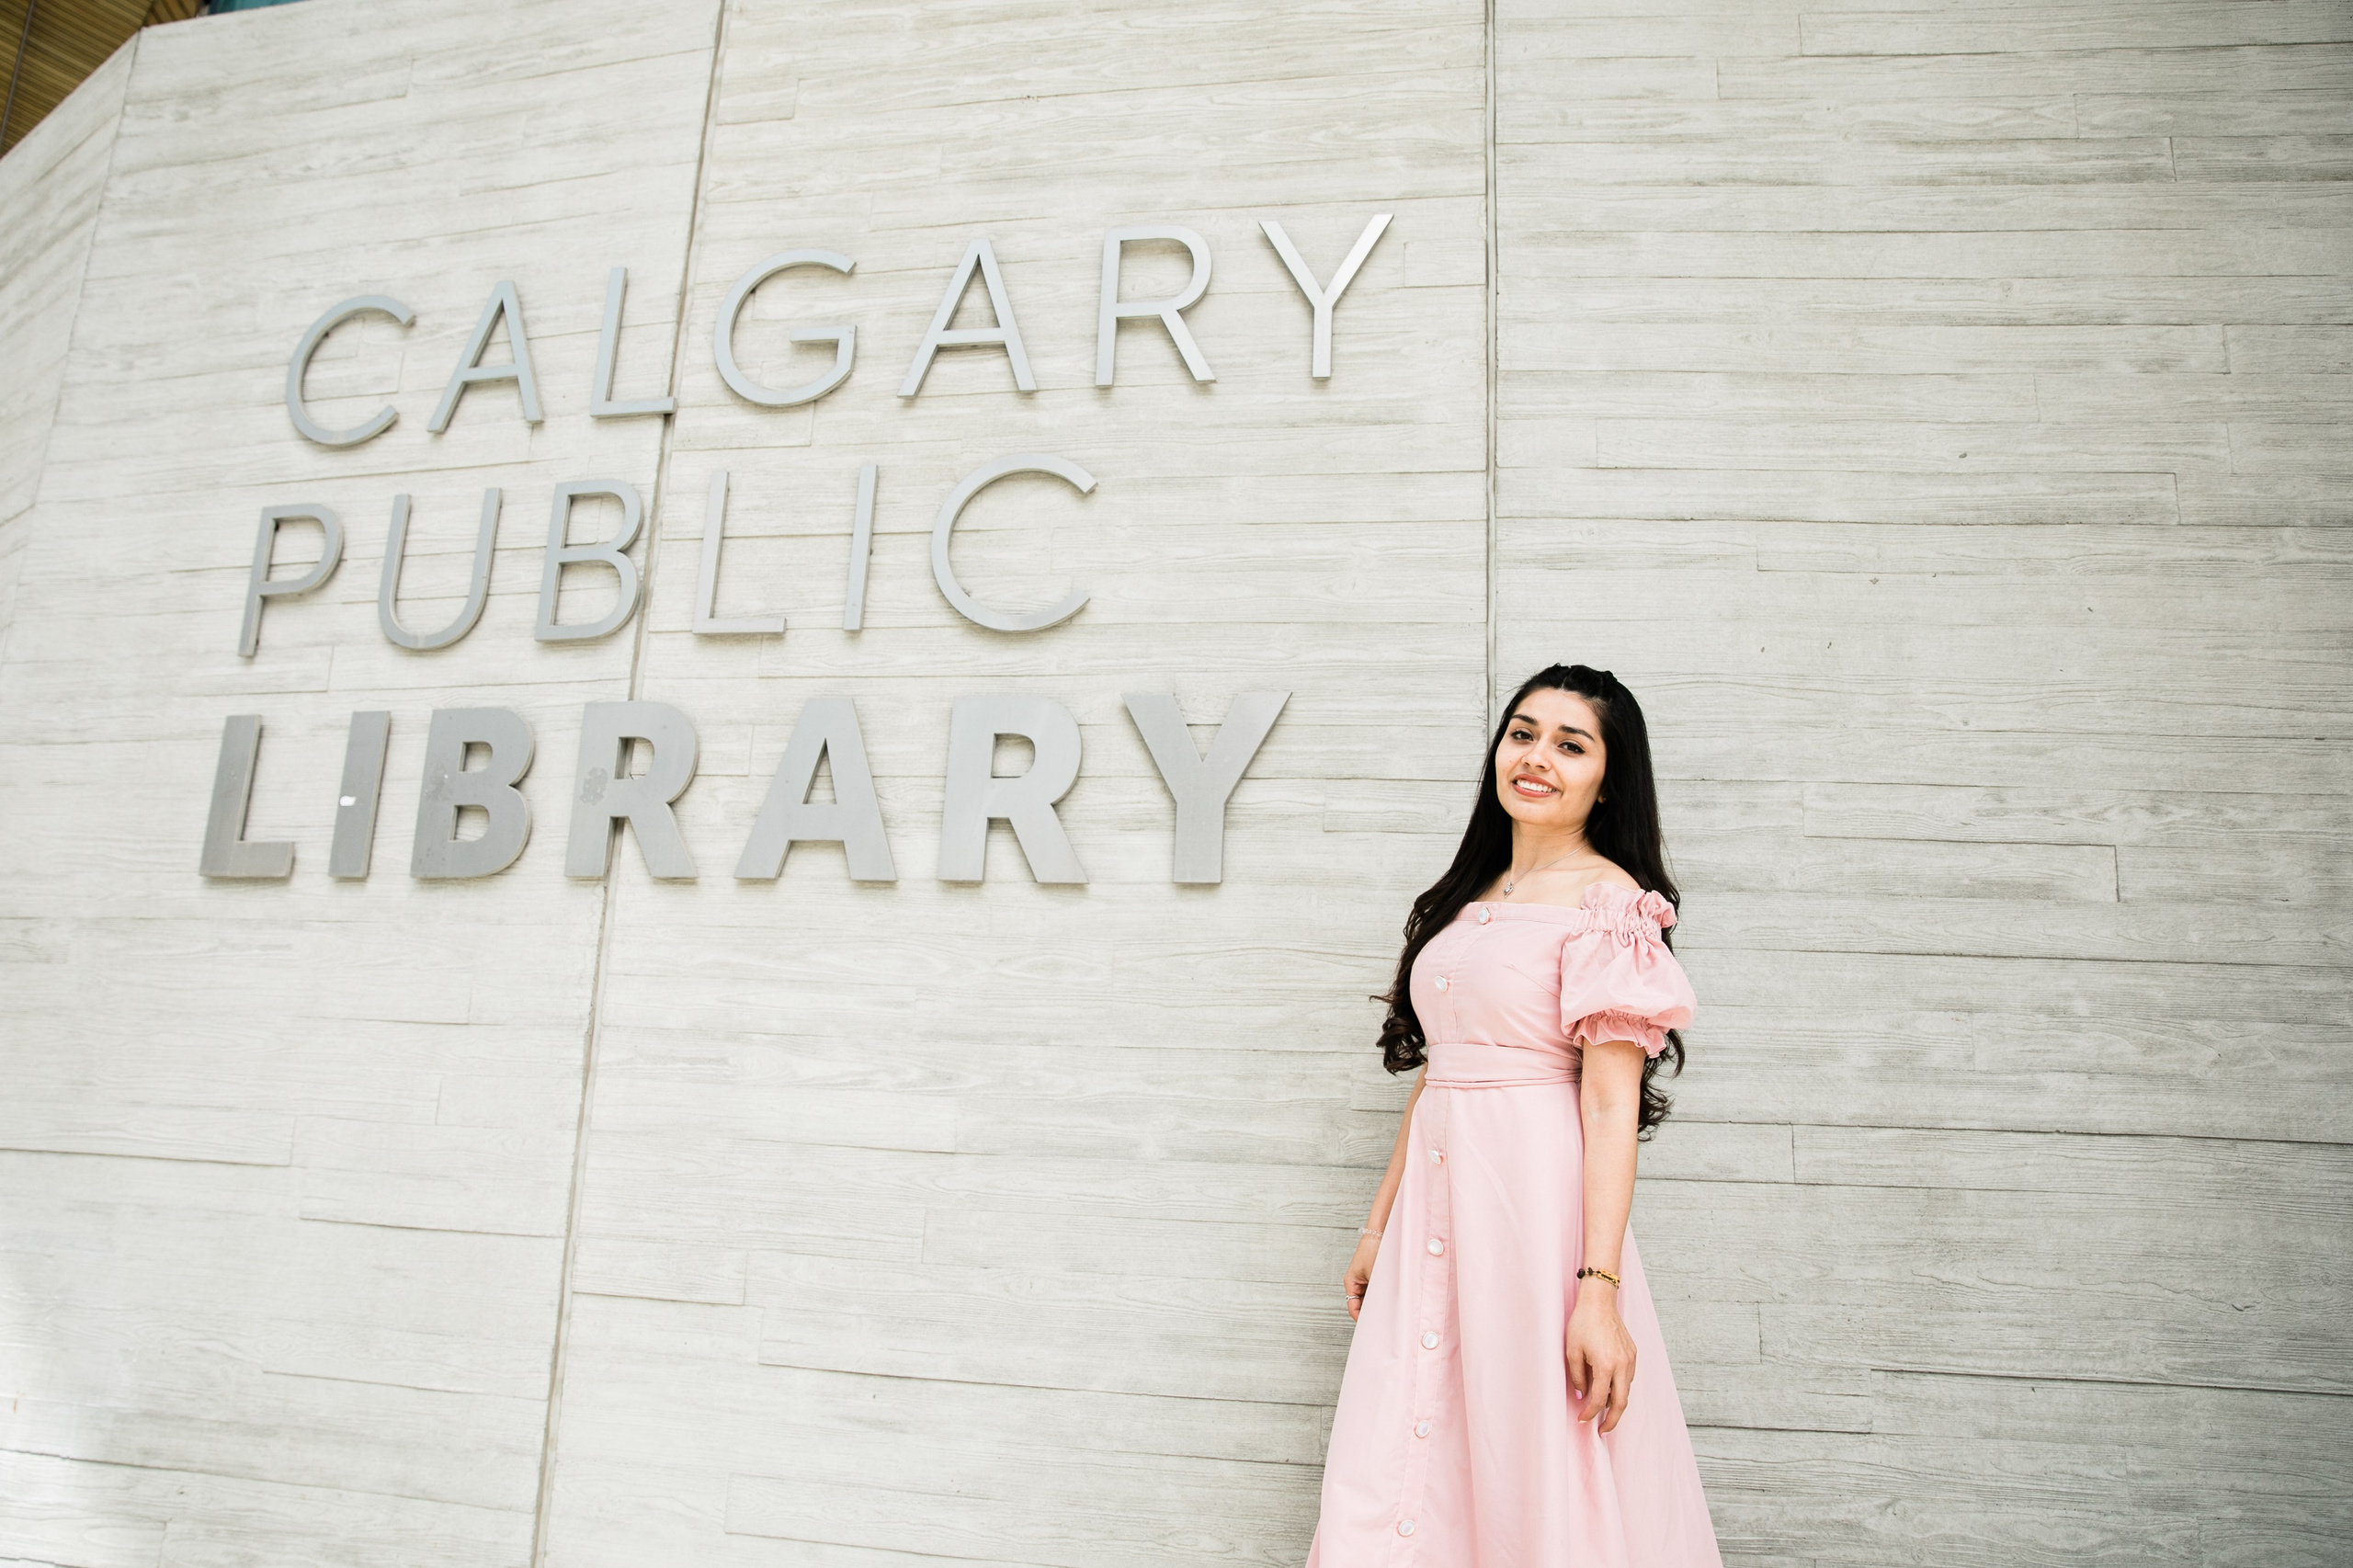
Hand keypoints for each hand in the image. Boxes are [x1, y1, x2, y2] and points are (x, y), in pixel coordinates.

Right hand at [1343, 1233, 1380, 1319]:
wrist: (1381, 1232)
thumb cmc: (1373, 1250)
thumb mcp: (1375, 1275)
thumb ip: (1377, 1294)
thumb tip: (1382, 1311)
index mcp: (1351, 1283)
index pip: (1353, 1308)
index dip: (1361, 1319)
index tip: (1371, 1327)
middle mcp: (1357, 1282)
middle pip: (1362, 1304)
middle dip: (1371, 1312)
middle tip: (1382, 1323)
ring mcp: (1366, 1279)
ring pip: (1370, 1298)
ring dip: (1378, 1303)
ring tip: (1388, 1311)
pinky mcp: (1374, 1275)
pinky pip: (1377, 1291)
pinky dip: (1382, 1296)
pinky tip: (1391, 1299)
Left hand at [1565, 1284, 1635, 1431]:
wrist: (1599, 1301)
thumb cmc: (1582, 1323)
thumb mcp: (1572, 1351)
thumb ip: (1577, 1377)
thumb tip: (1582, 1395)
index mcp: (1606, 1365)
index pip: (1599, 1399)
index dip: (1590, 1413)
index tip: (1582, 1420)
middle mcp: (1622, 1365)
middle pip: (1621, 1403)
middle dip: (1612, 1420)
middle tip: (1602, 1430)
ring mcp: (1630, 1359)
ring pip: (1626, 1390)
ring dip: (1615, 1403)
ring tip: (1602, 1409)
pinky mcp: (1633, 1353)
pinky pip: (1628, 1378)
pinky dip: (1619, 1388)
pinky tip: (1608, 1388)